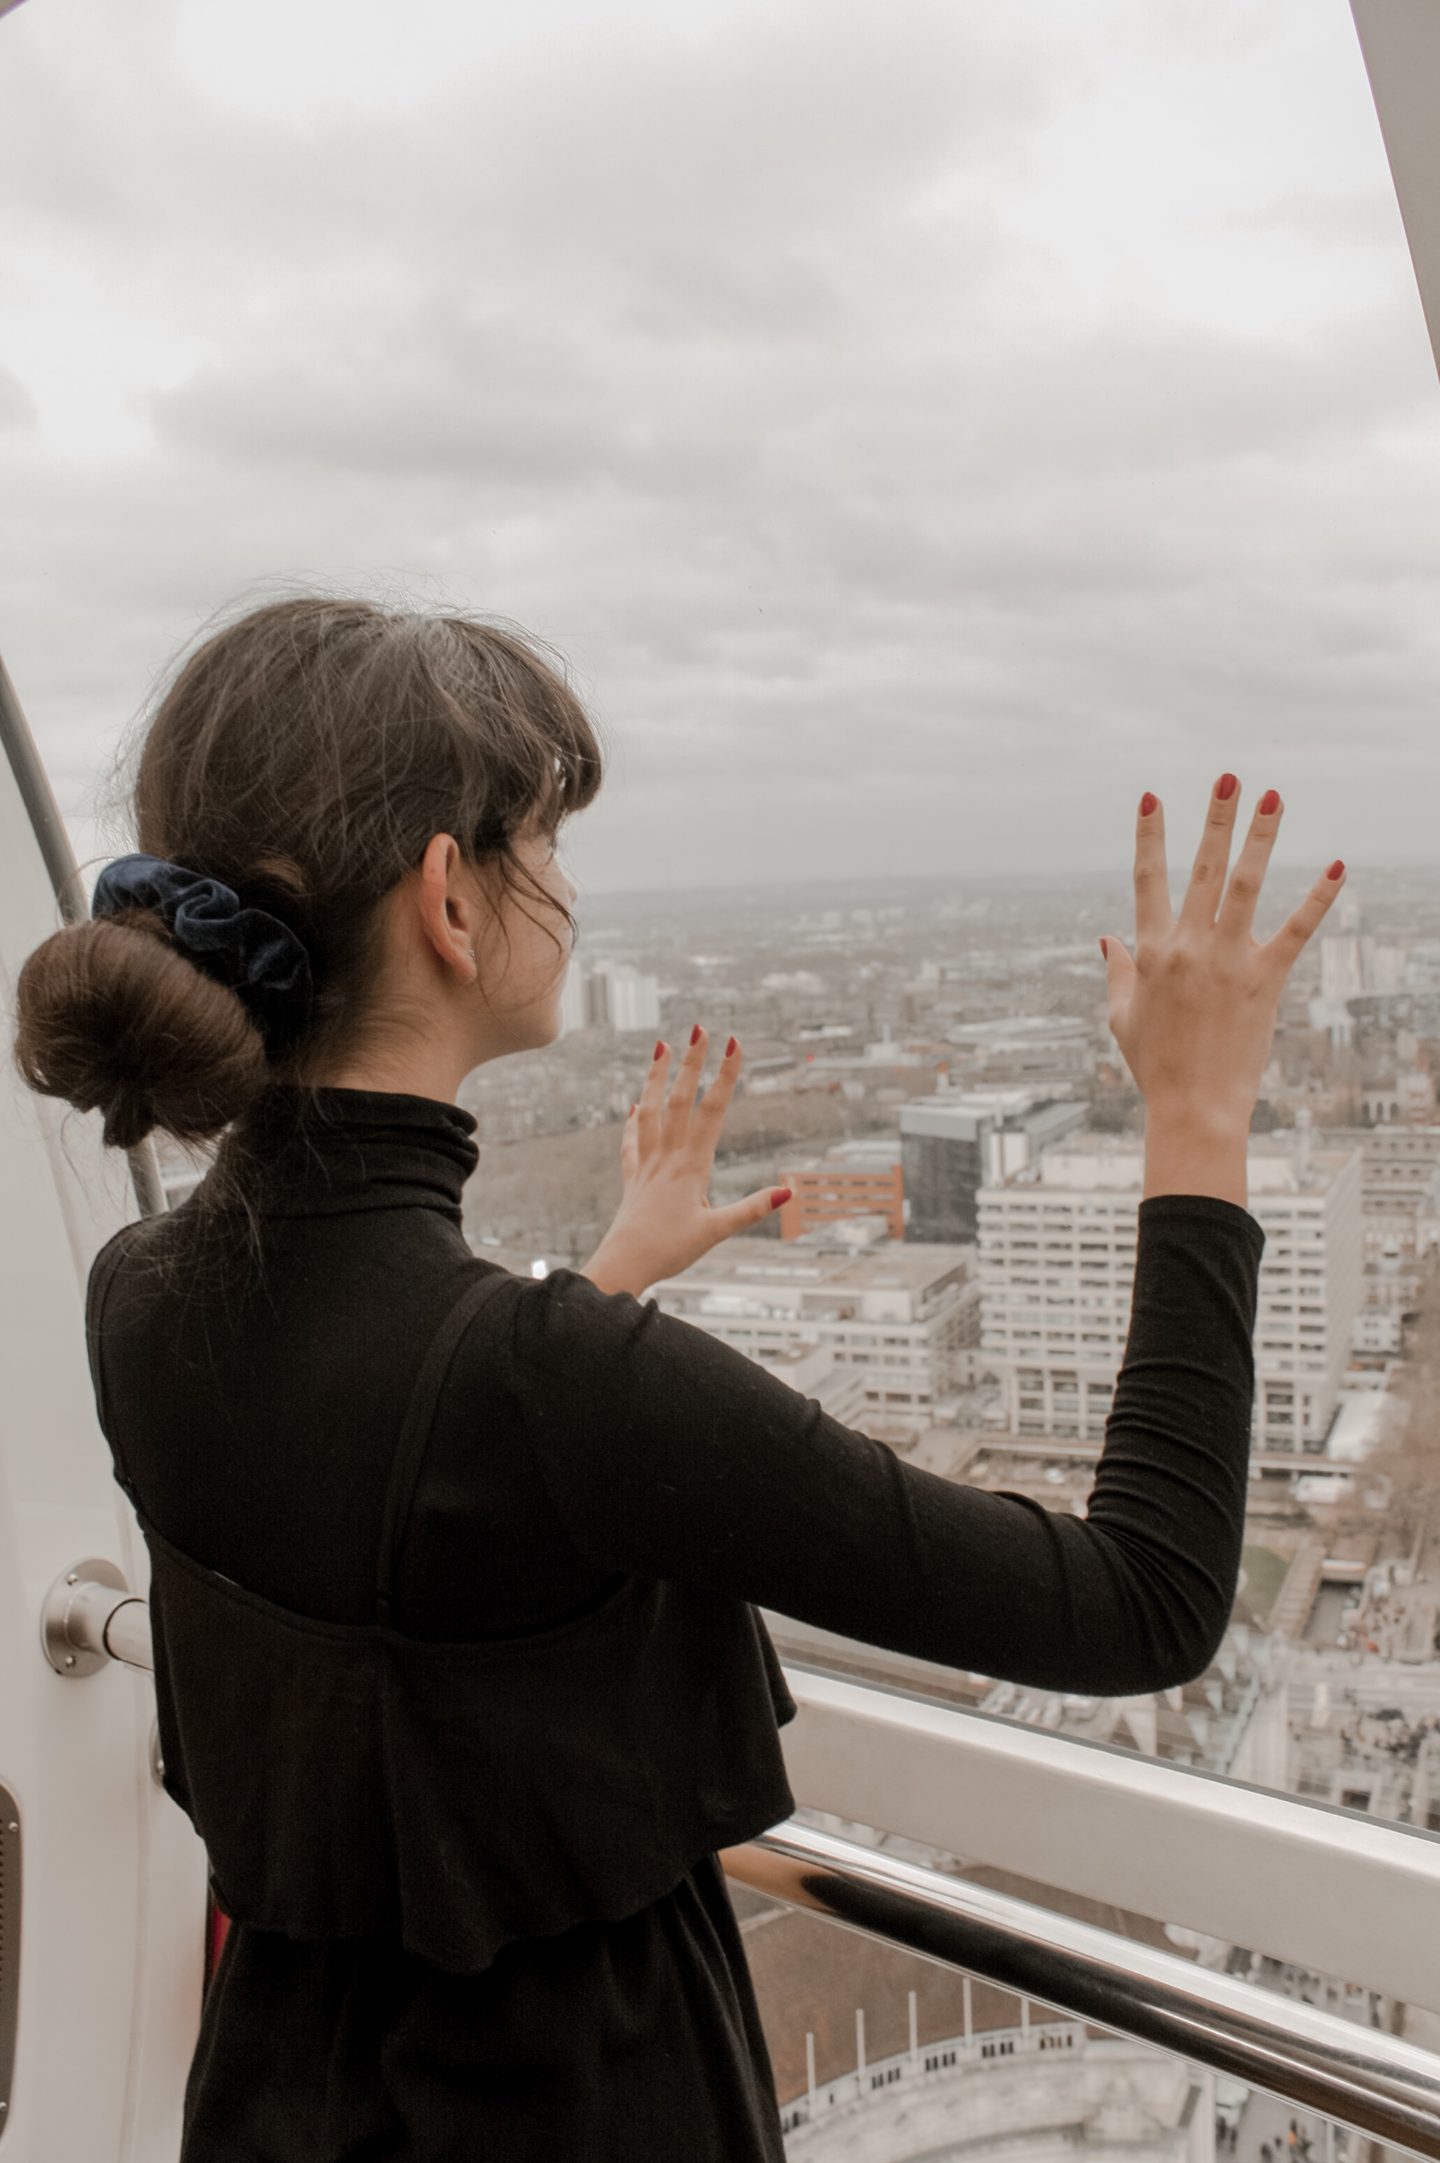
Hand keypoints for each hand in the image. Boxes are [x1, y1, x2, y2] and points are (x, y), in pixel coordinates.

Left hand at [585, 1029, 789, 1292]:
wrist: (622, 1265)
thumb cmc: (670, 1251)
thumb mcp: (717, 1231)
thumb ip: (752, 1209)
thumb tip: (789, 1191)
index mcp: (691, 1166)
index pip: (712, 1110)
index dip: (724, 1075)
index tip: (733, 1042)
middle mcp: (667, 1158)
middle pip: (680, 1100)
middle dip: (692, 1062)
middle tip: (700, 1027)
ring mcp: (646, 1166)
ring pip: (651, 1112)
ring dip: (656, 1078)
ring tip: (660, 1047)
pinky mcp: (632, 1180)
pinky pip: (632, 1143)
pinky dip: (634, 1122)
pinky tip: (634, 1107)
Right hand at [1101, 775, 1344, 1130]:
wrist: (1193, 1108)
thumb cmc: (1154, 1066)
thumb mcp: (1122, 1017)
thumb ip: (1116, 973)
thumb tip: (1105, 940)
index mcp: (1150, 953)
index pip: (1146, 880)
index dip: (1149, 835)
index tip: (1151, 795)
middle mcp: (1188, 947)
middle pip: (1202, 869)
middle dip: (1215, 819)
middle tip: (1228, 777)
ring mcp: (1227, 961)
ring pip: (1244, 885)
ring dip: (1259, 837)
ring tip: (1272, 797)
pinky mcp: (1264, 980)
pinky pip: (1296, 931)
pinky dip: (1318, 897)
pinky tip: (1337, 865)